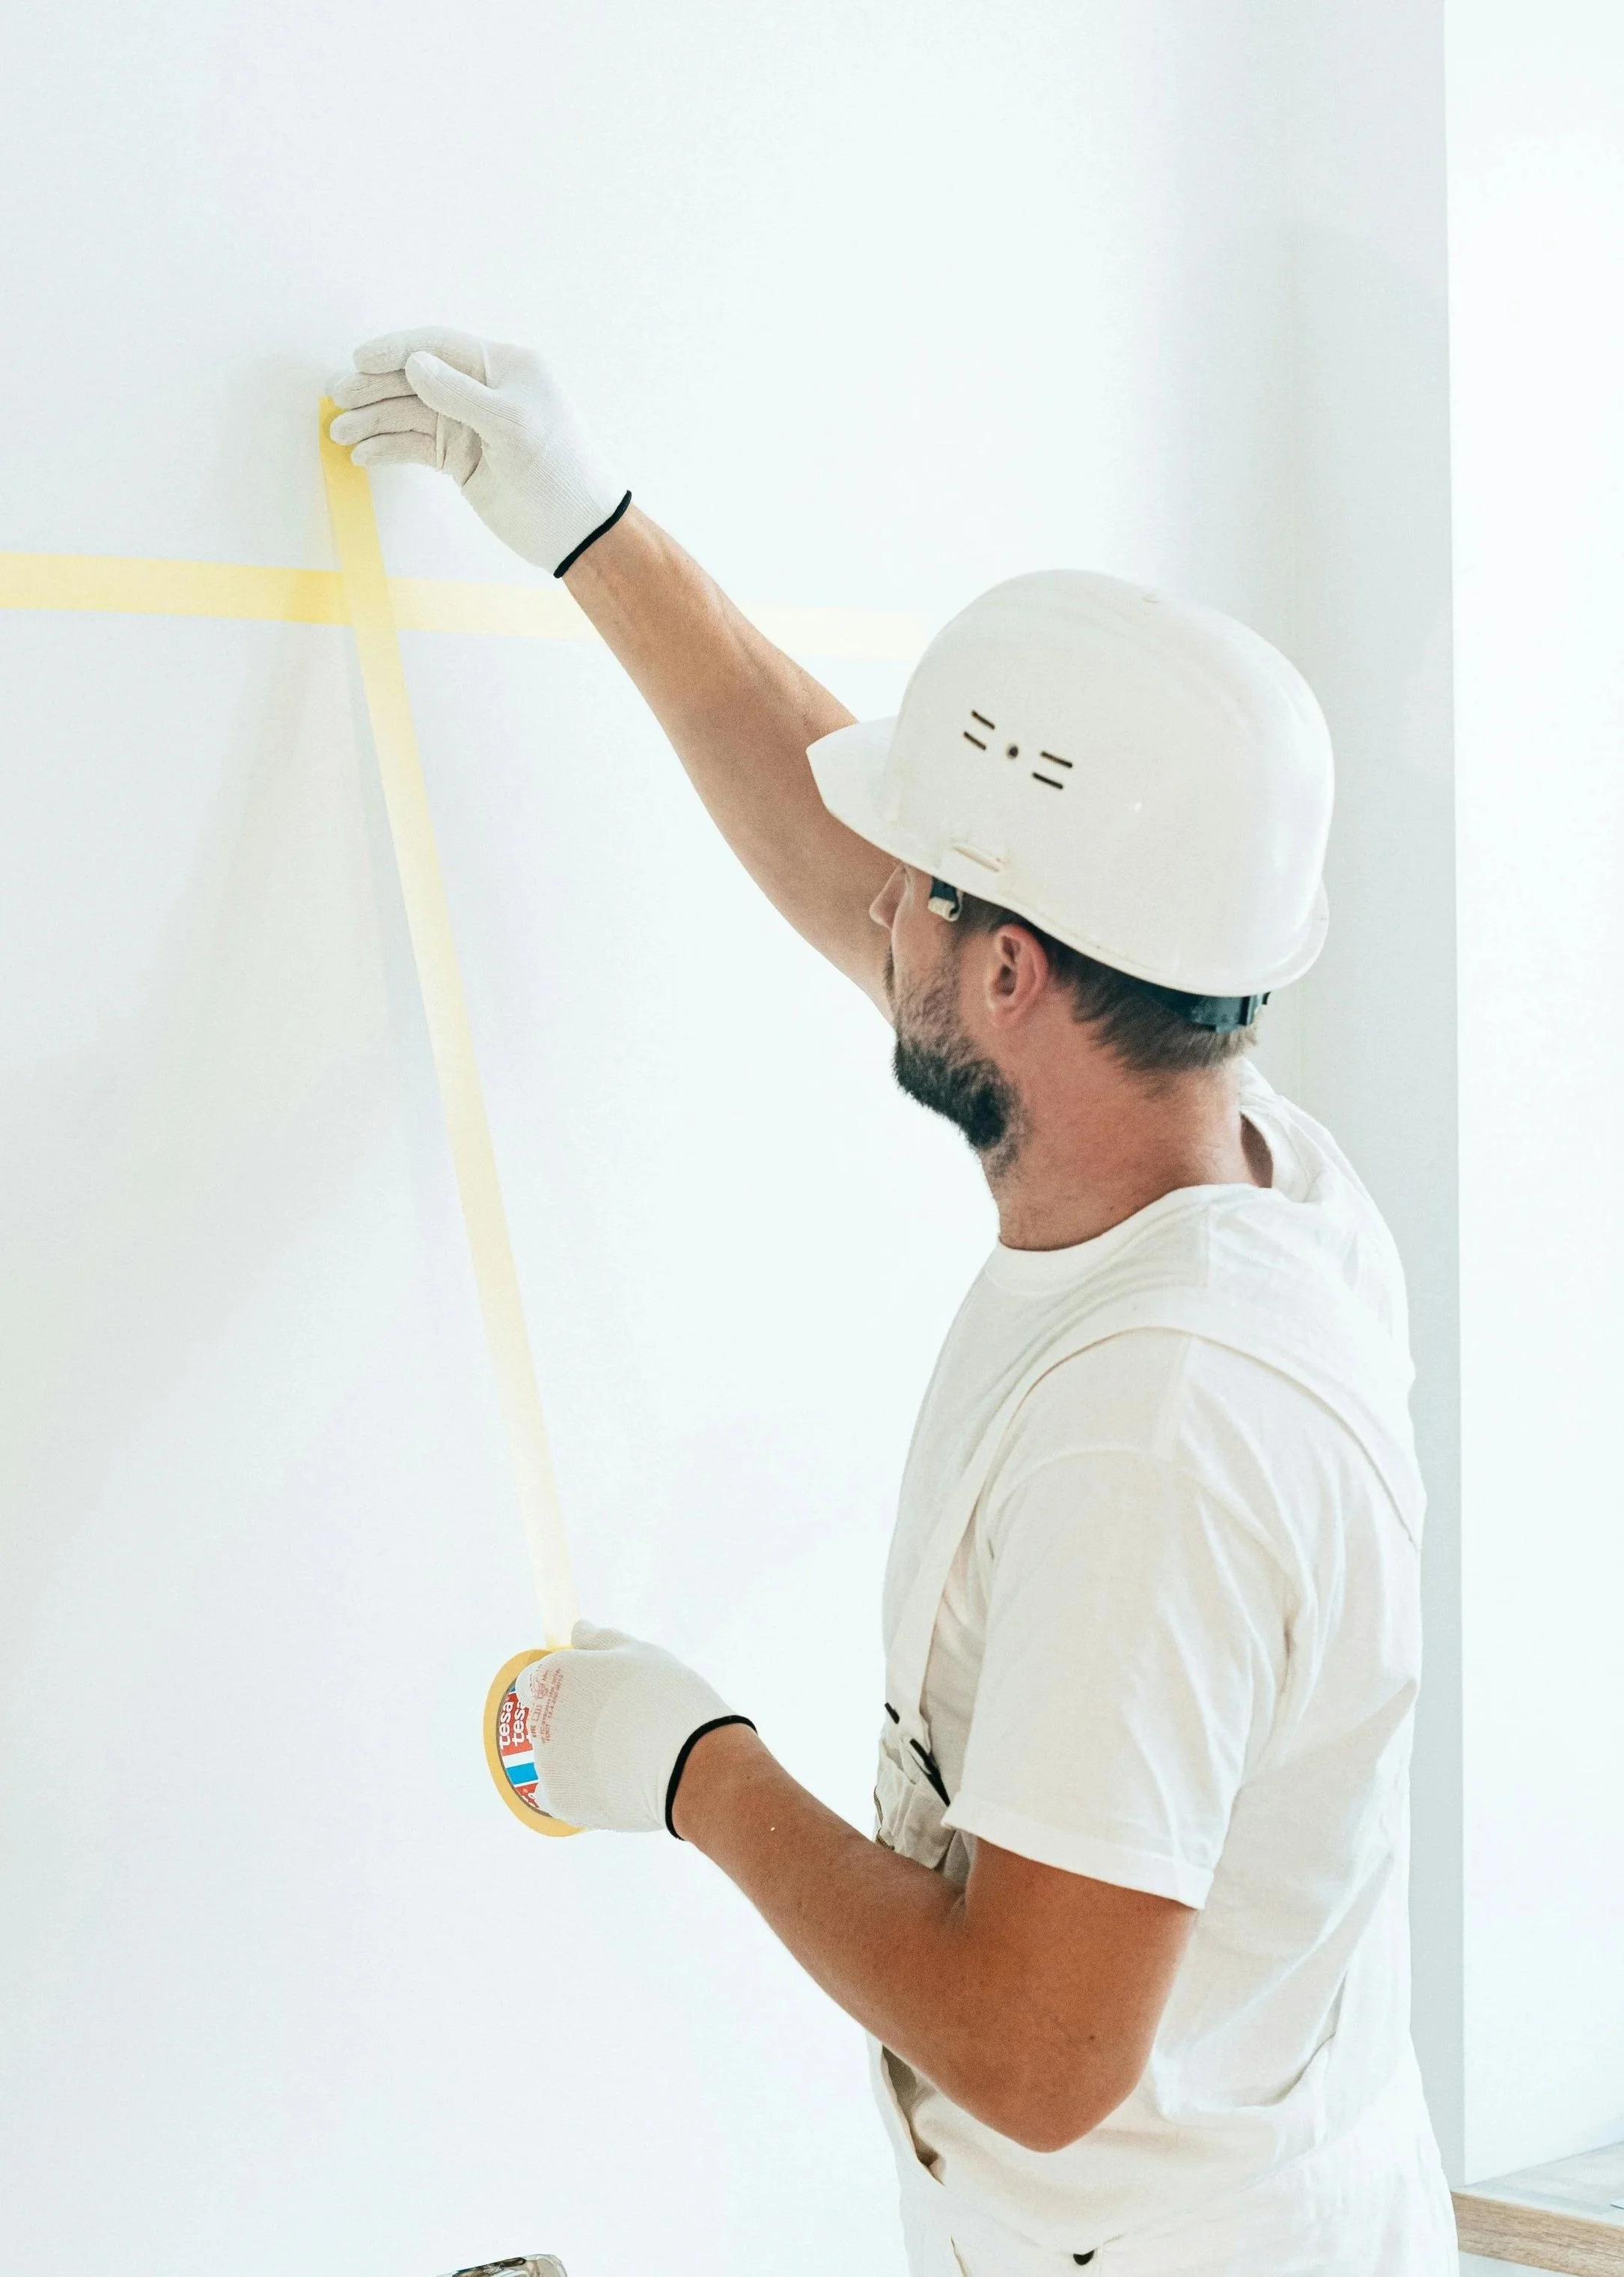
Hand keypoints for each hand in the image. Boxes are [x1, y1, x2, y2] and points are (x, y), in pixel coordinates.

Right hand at [328, 327, 630, 574]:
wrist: (579, 531)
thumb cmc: (558, 472)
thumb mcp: (511, 426)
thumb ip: (459, 393)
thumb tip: (413, 363)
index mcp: (502, 367)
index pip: (439, 347)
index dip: (396, 350)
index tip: (359, 359)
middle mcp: (482, 390)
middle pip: (416, 378)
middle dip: (375, 387)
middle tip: (336, 397)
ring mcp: (469, 425)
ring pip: (410, 414)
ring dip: (373, 421)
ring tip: (339, 433)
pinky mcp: (460, 459)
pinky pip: (416, 446)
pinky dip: (389, 449)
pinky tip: (363, 455)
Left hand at [517, 1621, 753, 1834]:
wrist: (690, 1763)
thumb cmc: (668, 1698)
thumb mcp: (639, 1653)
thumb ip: (600, 1640)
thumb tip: (577, 1630)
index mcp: (555, 1674)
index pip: (534, 1680)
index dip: (563, 1687)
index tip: (591, 1695)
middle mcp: (540, 1717)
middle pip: (546, 1719)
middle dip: (573, 1722)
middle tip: (620, 1726)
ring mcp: (547, 1763)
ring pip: (554, 1759)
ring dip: (577, 1758)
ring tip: (625, 1757)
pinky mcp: (560, 1801)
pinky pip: (559, 1795)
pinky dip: (578, 1792)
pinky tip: (610, 1785)